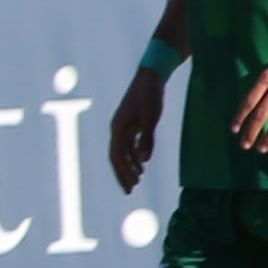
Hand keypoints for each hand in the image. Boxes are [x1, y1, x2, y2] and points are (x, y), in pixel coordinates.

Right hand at [115, 66, 171, 192]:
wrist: (150, 77)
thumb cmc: (150, 97)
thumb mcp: (150, 119)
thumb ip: (146, 140)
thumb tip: (143, 161)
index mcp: (118, 129)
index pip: (117, 157)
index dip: (123, 173)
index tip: (131, 187)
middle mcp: (117, 129)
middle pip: (117, 156)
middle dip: (123, 174)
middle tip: (130, 190)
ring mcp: (123, 126)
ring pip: (123, 151)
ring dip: (129, 165)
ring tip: (138, 179)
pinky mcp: (131, 122)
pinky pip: (129, 143)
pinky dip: (134, 154)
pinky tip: (142, 162)